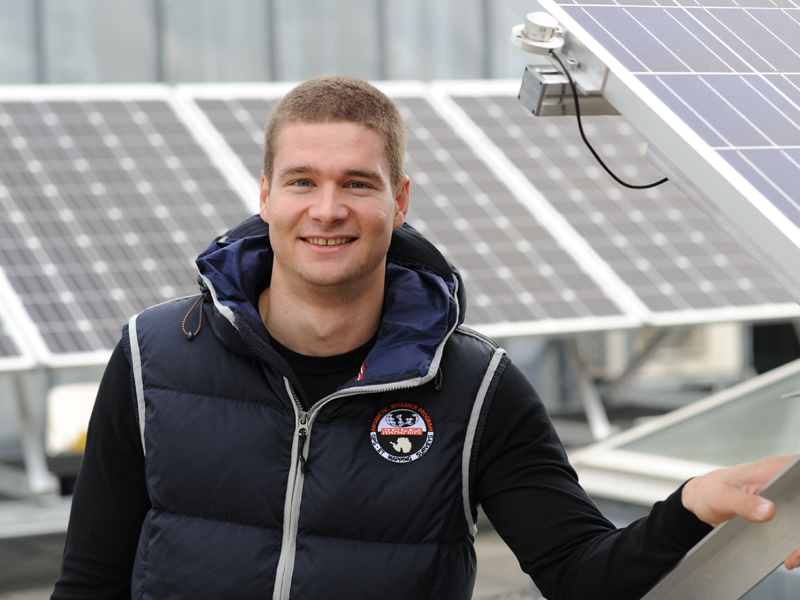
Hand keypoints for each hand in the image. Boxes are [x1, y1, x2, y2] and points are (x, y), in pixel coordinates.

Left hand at [682, 455, 799, 569]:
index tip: (798, 529)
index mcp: (770, 469)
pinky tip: (789, 554)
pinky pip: (796, 521)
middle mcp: (780, 476)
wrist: (699, 498)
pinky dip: (795, 539)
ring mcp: (782, 491)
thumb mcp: (722, 498)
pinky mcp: (780, 504)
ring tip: (792, 558)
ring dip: (799, 538)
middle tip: (795, 554)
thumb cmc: (708, 492)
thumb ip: (744, 504)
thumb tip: (769, 510)